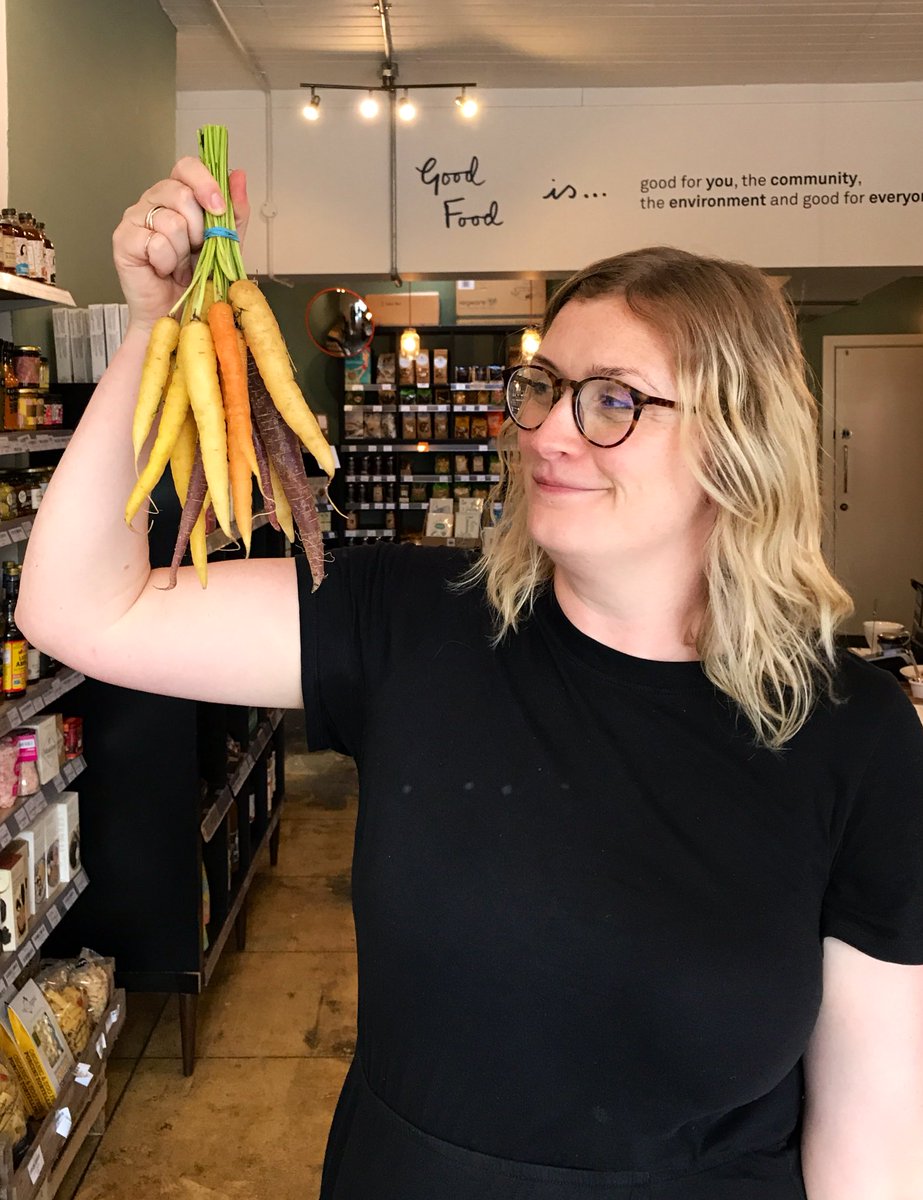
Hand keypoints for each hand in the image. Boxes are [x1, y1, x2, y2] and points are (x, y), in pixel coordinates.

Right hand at [113, 156, 249, 333]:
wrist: (179, 316)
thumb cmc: (199, 280)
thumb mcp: (227, 245)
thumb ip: (235, 212)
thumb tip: (238, 175)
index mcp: (177, 196)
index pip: (186, 167)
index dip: (204, 182)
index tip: (218, 208)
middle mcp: (153, 201)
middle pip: (180, 192)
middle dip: (198, 229)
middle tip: (195, 251)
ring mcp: (135, 218)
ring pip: (170, 221)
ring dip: (182, 252)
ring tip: (178, 265)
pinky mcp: (123, 240)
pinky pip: (155, 242)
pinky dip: (166, 262)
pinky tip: (163, 271)